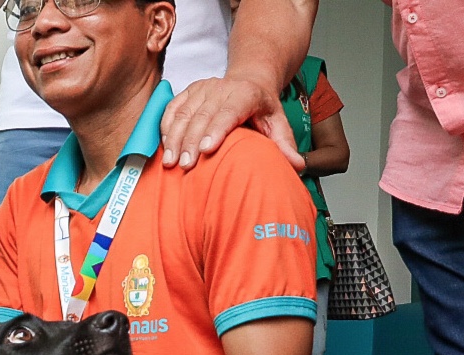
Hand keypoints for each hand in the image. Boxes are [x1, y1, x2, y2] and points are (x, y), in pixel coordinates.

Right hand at [160, 77, 302, 171]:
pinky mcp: (188, 90)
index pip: (229, 112)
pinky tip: (165, 147)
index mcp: (246, 94)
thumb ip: (285, 144)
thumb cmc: (262, 108)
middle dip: (190, 141)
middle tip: (184, 166)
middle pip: (202, 115)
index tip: (205, 150)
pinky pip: (172, 109)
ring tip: (170, 162)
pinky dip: (165, 128)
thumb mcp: (278, 122)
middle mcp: (222, 87)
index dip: (216, 130)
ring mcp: (203, 88)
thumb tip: (298, 165)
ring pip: (183, 112)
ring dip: (174, 138)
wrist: (250, 79)